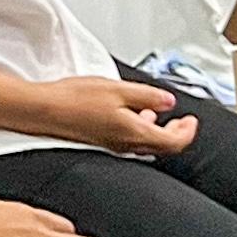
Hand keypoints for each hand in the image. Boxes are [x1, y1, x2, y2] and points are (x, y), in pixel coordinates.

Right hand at [17, 73, 197, 155]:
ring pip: (147, 144)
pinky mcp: (100, 140)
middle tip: (183, 121)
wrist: (44, 110)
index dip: (188, 131)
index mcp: (135, 132)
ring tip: (159, 114)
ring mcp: (113, 144)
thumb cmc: (75, 100)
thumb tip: (169, 101)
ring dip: (158, 130)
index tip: (192, 120)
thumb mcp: (118, 89)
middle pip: (163, 146)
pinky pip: (130, 140)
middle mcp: (127, 144)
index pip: (175, 141)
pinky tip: (131, 115)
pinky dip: (140, 129)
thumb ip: (148, 96)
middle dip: (177, 133)